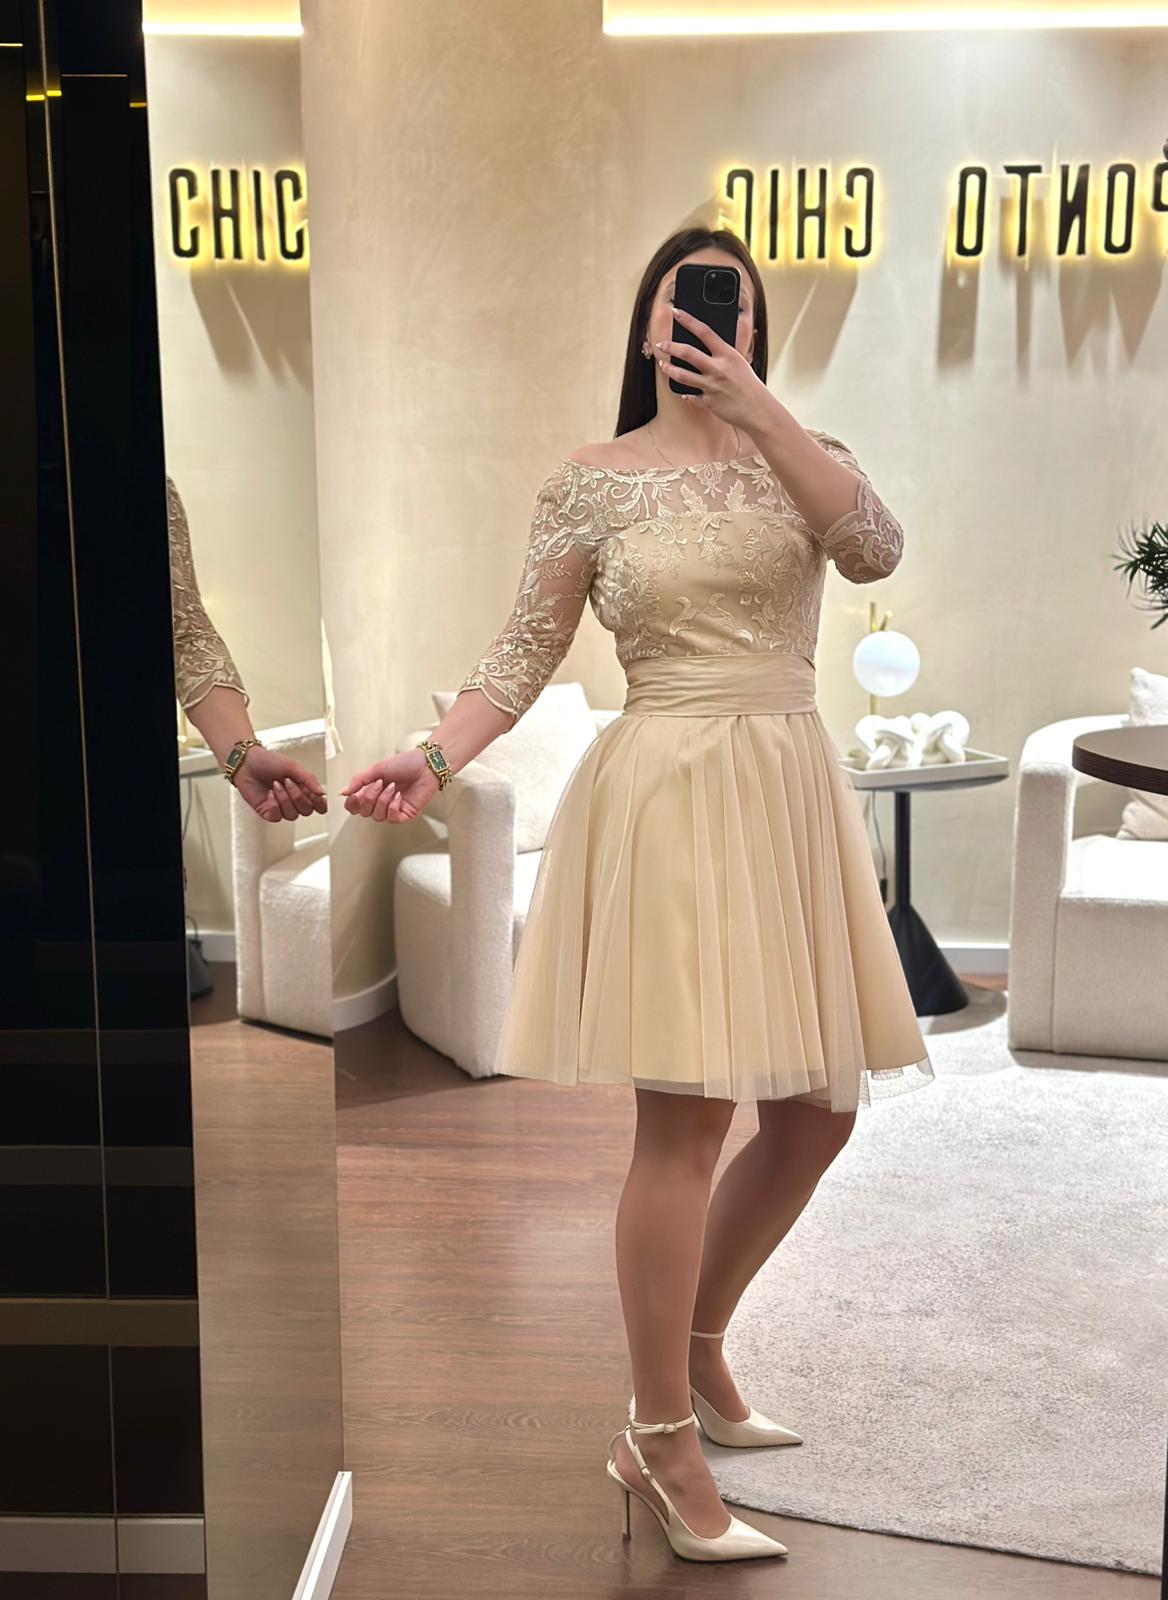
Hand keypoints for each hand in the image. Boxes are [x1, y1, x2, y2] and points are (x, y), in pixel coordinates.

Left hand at [234, 747, 326, 821]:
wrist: (246, 763)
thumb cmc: (268, 761)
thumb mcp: (293, 766)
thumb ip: (309, 780)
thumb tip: (321, 792)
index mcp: (303, 789)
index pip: (319, 805)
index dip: (320, 804)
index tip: (317, 796)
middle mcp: (294, 800)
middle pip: (307, 811)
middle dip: (298, 797)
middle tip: (288, 782)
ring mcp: (281, 807)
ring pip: (292, 815)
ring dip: (284, 799)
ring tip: (275, 785)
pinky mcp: (268, 812)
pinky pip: (277, 817)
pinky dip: (274, 805)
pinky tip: (269, 794)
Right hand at [340, 747, 437, 822]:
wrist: (425, 764)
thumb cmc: (405, 764)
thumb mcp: (376, 769)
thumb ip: (358, 781)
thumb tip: (343, 792)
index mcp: (372, 791)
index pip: (354, 806)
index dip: (352, 803)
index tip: (355, 794)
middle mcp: (381, 801)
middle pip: (363, 812)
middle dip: (369, 798)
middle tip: (378, 784)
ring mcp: (393, 809)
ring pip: (377, 816)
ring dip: (382, 800)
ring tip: (391, 787)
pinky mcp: (405, 814)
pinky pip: (392, 818)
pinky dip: (393, 806)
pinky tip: (398, 796)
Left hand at [654, 304, 777, 436]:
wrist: (759, 410)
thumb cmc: (751, 385)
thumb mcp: (740, 363)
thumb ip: (723, 354)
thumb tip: (709, 345)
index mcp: (727, 354)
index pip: (704, 332)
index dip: (688, 320)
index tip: (676, 312)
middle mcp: (717, 368)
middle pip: (688, 353)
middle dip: (671, 347)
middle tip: (661, 344)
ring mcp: (711, 386)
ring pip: (682, 376)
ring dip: (669, 369)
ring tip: (662, 365)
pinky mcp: (708, 402)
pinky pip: (691, 397)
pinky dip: (686, 395)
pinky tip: (683, 393)